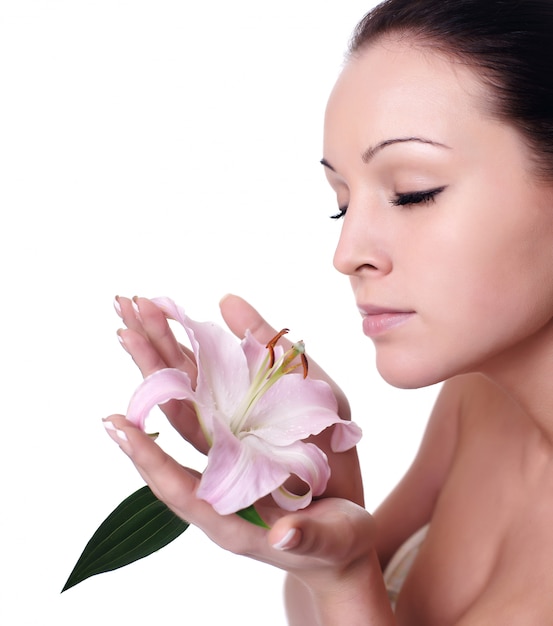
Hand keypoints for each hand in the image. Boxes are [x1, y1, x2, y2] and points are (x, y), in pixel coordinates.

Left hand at [105, 295, 371, 593]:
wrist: (340, 530)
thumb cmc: (335, 543)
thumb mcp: (327, 542)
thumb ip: (307, 538)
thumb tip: (282, 536)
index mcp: (228, 512)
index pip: (179, 485)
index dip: (148, 457)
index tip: (115, 423)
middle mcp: (219, 475)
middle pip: (178, 422)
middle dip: (152, 375)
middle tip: (126, 328)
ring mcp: (231, 447)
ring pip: (193, 398)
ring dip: (170, 354)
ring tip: (143, 312)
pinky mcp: (248, 429)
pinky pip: (221, 390)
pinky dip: (207, 358)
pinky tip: (190, 328)